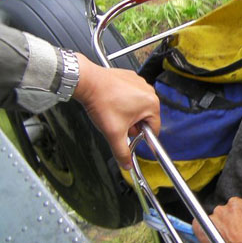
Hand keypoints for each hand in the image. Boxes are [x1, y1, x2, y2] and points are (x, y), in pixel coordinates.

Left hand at [72, 53, 159, 168]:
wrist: (87, 82)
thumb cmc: (102, 102)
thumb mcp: (113, 133)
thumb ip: (122, 152)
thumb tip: (127, 164)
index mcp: (151, 104)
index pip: (154, 129)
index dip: (141, 136)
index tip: (129, 136)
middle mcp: (149, 92)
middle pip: (145, 118)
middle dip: (132, 124)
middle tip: (117, 123)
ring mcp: (140, 83)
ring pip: (138, 107)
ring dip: (128, 113)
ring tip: (113, 111)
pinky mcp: (131, 78)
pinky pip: (131, 95)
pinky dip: (123, 100)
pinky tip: (112, 102)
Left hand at [192, 198, 241, 242]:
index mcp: (235, 203)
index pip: (234, 206)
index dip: (237, 216)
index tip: (239, 223)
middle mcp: (221, 209)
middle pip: (222, 213)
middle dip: (227, 221)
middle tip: (233, 233)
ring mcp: (210, 220)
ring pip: (211, 221)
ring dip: (216, 227)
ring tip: (224, 239)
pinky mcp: (201, 231)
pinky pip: (197, 226)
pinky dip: (200, 229)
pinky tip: (208, 235)